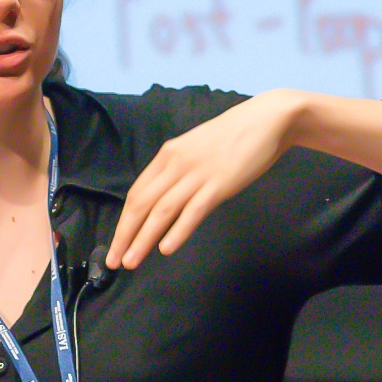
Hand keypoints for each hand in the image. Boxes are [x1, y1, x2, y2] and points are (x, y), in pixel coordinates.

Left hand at [107, 90, 304, 268]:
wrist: (267, 119)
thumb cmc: (233, 137)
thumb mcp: (195, 150)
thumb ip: (178, 173)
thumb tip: (165, 200)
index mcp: (167, 156)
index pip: (137, 193)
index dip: (123, 222)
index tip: (115, 244)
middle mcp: (176, 164)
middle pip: (141, 204)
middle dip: (124, 235)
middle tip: (114, 261)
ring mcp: (197, 174)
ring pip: (161, 211)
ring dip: (143, 239)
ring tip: (132, 261)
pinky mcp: (219, 183)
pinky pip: (193, 211)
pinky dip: (177, 231)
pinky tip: (166, 248)